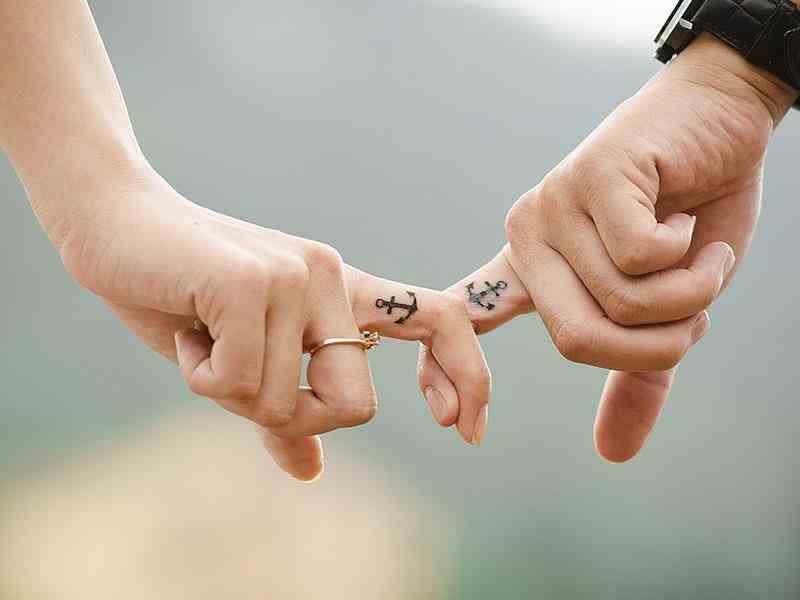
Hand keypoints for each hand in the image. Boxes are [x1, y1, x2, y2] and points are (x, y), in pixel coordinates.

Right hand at [53, 167, 489, 480]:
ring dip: (232, 394)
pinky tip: (185, 329)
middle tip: (239, 380)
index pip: (441, 320)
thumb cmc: (181, 296)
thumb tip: (313, 471)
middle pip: (357, 406)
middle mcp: (332, 278)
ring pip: (290, 403)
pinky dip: (202, 376)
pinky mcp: (254, 283)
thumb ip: (282, 414)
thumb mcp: (240, 364)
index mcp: (342, 292)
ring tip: (201, 338)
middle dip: (296, 419)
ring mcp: (297, 277)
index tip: (464, 430)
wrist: (114, 225)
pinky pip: (243, 382)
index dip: (468, 376)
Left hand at [420, 35, 797, 459]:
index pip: (467, 321)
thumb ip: (634, 373)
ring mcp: (553, 207)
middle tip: (693, 303)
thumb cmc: (691, 212)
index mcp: (532, 270)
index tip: (449, 423)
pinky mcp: (589, 178)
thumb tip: (611, 455)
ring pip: (618, 301)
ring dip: (686, 292)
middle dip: (656, 340)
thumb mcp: (665, 307)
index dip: (444, 373)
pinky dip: (689, 255)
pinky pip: (638, 257)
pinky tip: (686, 217)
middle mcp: (528, 239)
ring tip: (694, 249)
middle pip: (576, 339)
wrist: (720, 119)